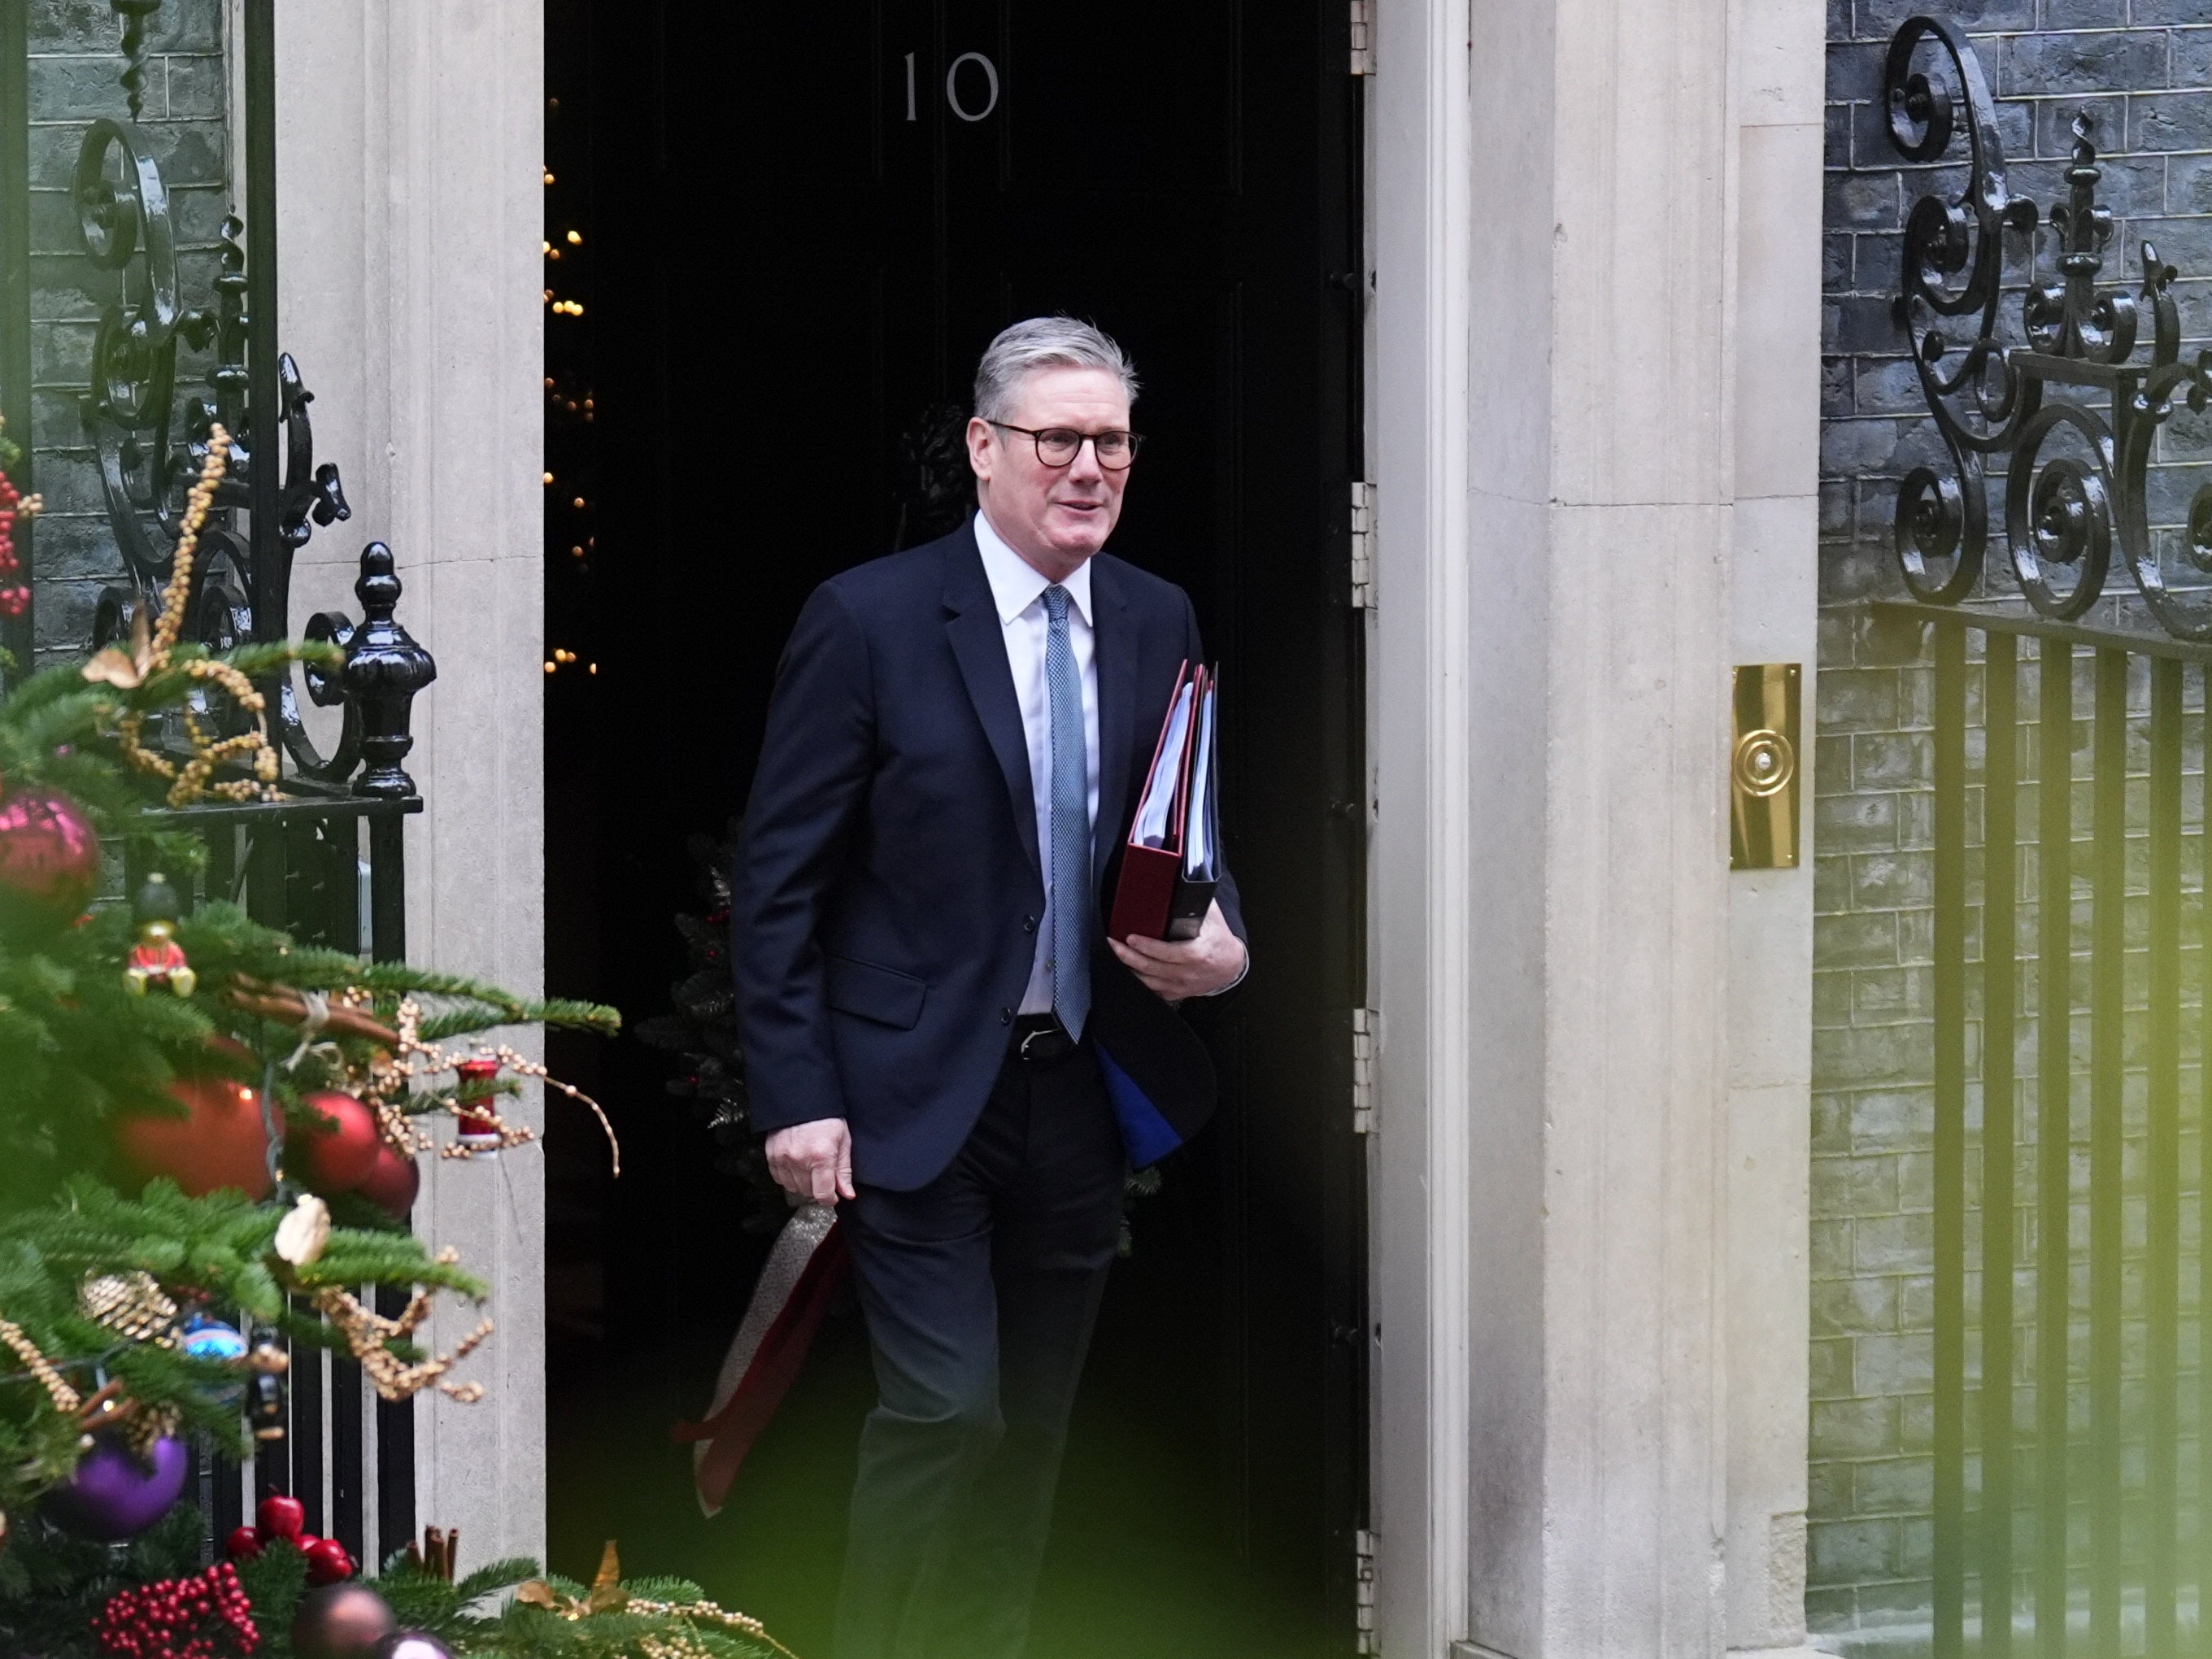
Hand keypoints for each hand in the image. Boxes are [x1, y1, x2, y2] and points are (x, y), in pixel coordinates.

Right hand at [765, 1118, 855, 1204]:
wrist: (802, 1099)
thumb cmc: (826, 1117)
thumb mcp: (843, 1141)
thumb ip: (844, 1170)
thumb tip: (847, 1193)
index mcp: (821, 1156)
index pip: (823, 1194)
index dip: (830, 1199)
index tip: (833, 1195)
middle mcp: (800, 1159)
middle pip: (808, 1193)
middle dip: (818, 1188)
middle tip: (823, 1174)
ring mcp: (783, 1157)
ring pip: (793, 1188)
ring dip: (803, 1183)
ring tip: (810, 1167)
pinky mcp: (771, 1155)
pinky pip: (779, 1179)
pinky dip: (788, 1177)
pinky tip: (797, 1166)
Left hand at [1108, 900, 1246, 1002]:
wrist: (1231, 966)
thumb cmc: (1219, 940)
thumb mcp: (1213, 917)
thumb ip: (1196, 902)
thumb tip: (1181, 882)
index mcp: (1197, 953)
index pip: (1167, 953)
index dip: (1146, 946)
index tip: (1130, 937)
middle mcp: (1187, 972)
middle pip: (1151, 967)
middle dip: (1127, 955)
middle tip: (1112, 942)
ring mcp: (1181, 985)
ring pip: (1148, 982)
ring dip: (1129, 968)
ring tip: (1116, 954)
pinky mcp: (1176, 992)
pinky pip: (1152, 991)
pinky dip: (1138, 981)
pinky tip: (1128, 969)